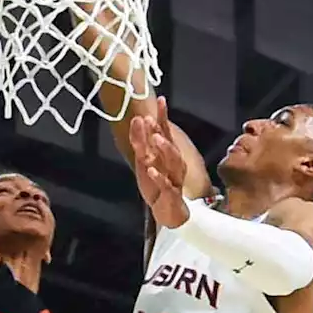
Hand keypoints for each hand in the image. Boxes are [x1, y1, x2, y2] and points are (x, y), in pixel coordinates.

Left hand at [129, 97, 188, 228]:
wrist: (170, 213)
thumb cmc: (158, 185)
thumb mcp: (145, 162)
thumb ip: (141, 142)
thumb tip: (138, 119)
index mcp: (168, 154)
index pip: (166, 132)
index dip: (163, 116)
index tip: (160, 99)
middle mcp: (173, 163)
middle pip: (169, 143)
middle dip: (161, 131)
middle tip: (151, 119)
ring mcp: (174, 177)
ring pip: (172, 161)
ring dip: (163, 149)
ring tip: (154, 139)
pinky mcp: (170, 193)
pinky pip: (165, 183)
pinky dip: (158, 176)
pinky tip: (151, 169)